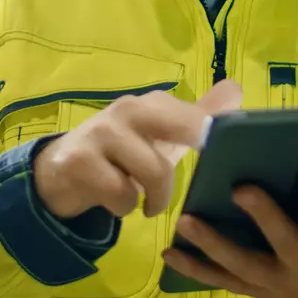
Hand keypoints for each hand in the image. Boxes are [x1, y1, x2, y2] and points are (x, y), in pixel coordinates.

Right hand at [34, 80, 242, 219]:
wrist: (60, 170)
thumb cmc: (122, 153)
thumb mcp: (161, 137)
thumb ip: (198, 117)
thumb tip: (237, 90)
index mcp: (152, 103)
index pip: (196, 114)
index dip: (217, 135)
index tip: (229, 151)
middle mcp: (129, 109)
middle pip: (183, 128)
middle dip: (202, 150)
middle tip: (196, 182)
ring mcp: (103, 132)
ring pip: (155, 172)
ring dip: (155, 198)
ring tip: (145, 202)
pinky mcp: (80, 161)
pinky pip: (122, 195)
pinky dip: (125, 207)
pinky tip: (114, 201)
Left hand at [162, 168, 297, 297]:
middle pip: (285, 243)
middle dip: (264, 217)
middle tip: (241, 188)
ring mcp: (280, 285)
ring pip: (243, 265)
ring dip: (212, 244)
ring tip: (186, 218)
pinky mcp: (261, 292)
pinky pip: (224, 282)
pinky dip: (196, 268)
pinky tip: (170, 251)